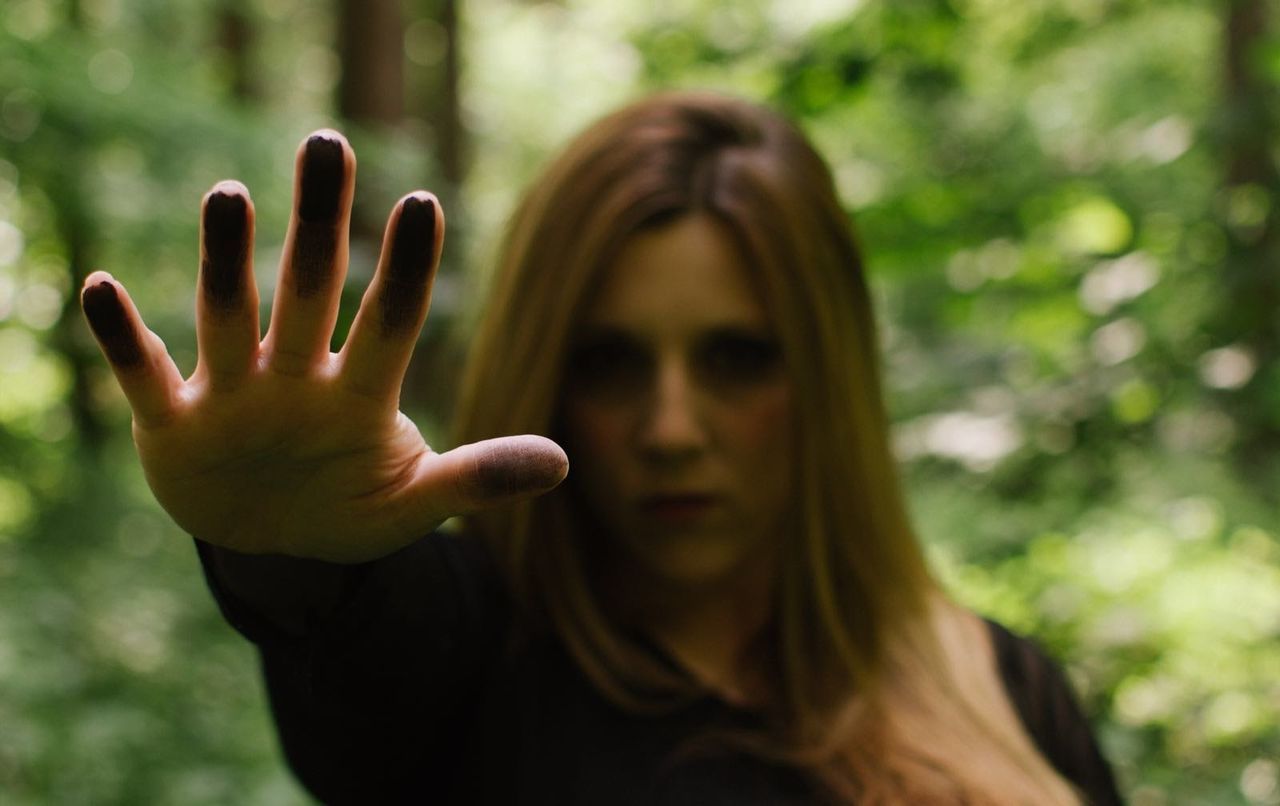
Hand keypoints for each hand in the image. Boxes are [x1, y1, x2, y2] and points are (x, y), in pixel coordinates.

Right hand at [80, 130, 566, 562]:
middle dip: (320, 223)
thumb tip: (562, 462)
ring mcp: (234, 395)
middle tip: (328, 144)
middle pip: (309, 288)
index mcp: (360, 395)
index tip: (422, 203)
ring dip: (227, 261)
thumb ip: (476, 479)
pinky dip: (120, 337)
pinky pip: (142, 372)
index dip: (405, 269)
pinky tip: (102, 289)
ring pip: (228, 316)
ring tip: (231, 194)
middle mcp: (297, 377)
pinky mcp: (173, 424)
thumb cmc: (350, 510)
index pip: (389, 320)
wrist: (275, 548)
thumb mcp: (414, 505)